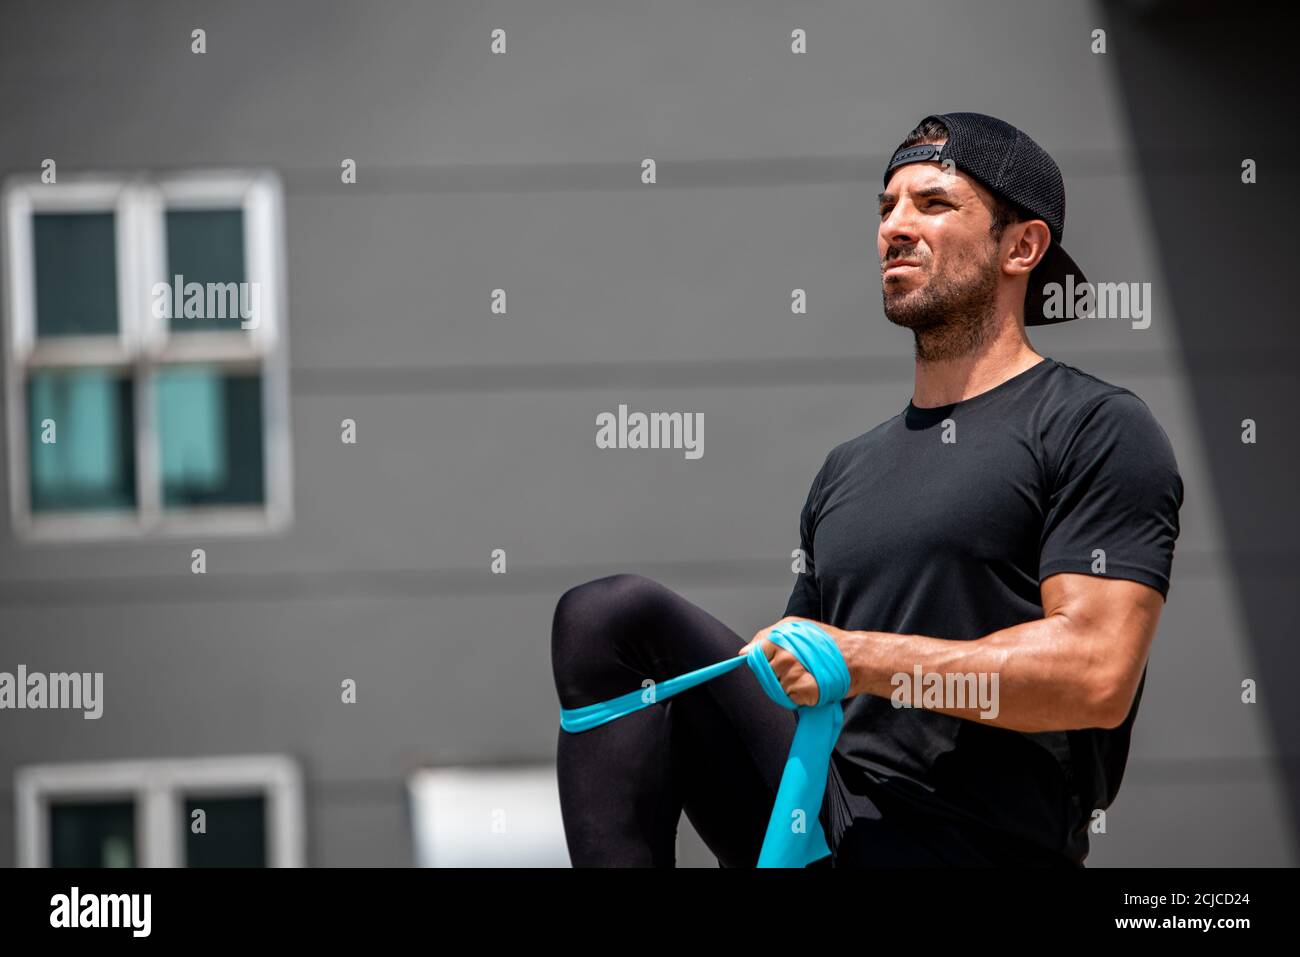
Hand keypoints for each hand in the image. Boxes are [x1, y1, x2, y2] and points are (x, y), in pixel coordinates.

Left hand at [737, 616, 851, 706]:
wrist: (856, 659)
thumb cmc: (828, 643)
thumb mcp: (795, 626)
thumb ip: (766, 637)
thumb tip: (744, 652)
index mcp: (780, 638)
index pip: (756, 657)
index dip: (767, 661)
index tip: (782, 659)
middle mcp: (785, 655)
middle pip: (767, 675)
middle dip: (780, 674)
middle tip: (801, 665)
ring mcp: (794, 674)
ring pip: (779, 688)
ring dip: (792, 685)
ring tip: (809, 674)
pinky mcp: (804, 692)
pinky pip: (792, 699)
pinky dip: (801, 696)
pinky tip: (813, 685)